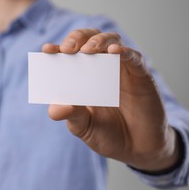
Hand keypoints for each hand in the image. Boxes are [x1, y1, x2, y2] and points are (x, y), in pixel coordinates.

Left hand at [42, 29, 179, 171]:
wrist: (136, 151)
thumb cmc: (108, 135)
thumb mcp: (84, 127)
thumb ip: (71, 115)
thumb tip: (54, 109)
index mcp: (83, 77)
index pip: (69, 55)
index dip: (58, 49)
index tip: (47, 50)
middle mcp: (101, 68)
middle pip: (90, 39)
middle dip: (77, 38)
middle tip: (68, 49)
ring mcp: (122, 70)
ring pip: (111, 41)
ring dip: (98, 41)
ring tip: (88, 50)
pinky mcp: (141, 76)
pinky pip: (134, 58)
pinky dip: (125, 51)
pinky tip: (115, 52)